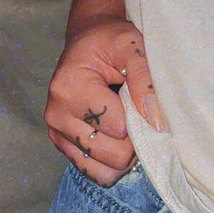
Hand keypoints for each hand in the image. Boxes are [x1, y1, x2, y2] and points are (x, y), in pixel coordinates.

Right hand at [44, 15, 165, 186]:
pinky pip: (93, 172)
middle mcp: (56, 114)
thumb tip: (157, 124)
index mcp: (69, 88)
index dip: (138, 117)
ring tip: (126, 124)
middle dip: (133, 140)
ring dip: (123, 153)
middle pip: (111, 154)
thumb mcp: (132, 46)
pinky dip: (111, 161)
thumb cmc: (111, 41)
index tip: (138, 96)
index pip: (117, 127)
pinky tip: (116, 137)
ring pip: (104, 170)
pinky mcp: (62, 144)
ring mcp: (57, 133)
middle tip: (135, 113)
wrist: (88, 41)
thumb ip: (145, 80)